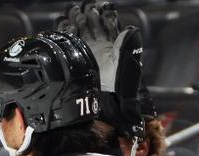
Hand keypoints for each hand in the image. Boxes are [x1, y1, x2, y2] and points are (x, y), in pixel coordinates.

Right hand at [55, 1, 143, 137]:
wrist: (108, 104)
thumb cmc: (121, 86)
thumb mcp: (127, 63)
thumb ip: (127, 45)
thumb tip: (132, 29)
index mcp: (114, 46)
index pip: (108, 24)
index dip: (104, 15)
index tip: (99, 9)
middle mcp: (100, 48)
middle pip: (92, 24)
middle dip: (88, 15)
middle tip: (85, 12)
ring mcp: (87, 52)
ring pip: (80, 30)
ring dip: (77, 20)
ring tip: (76, 17)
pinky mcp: (76, 59)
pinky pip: (69, 41)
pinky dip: (66, 31)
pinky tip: (68, 27)